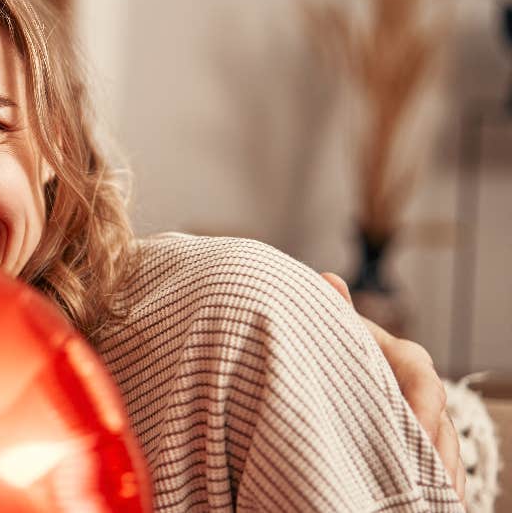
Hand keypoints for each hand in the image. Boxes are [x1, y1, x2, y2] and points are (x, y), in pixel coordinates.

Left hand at [321, 272, 464, 503]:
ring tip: (440, 503)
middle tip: (433, 481)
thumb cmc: (342, 347)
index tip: (417, 423)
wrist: (349, 365)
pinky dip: (438, 491)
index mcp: (404, 360)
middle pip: (440, 424)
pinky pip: (438, 472)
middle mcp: (423, 393)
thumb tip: (325, 279)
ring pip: (444, 452)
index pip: (422, 377)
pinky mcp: (422, 448)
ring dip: (442, 479)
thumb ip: (336, 311)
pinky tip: (434, 507)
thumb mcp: (339, 331)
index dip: (422, 402)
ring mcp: (428, 423)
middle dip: (438, 453)